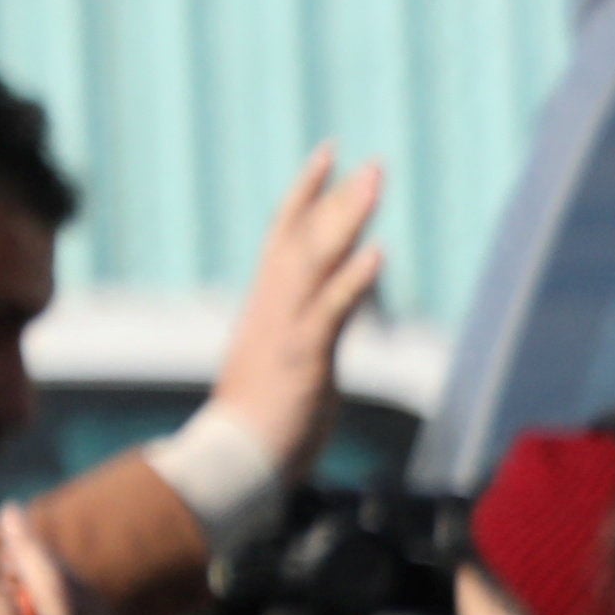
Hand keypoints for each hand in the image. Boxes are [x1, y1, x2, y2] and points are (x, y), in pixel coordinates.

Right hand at [207, 147, 392, 479]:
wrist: (236, 460)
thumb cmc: (262, 422)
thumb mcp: (289, 363)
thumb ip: (307, 329)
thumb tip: (327, 312)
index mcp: (268, 307)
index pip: (285, 236)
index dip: (306, 193)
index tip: (328, 154)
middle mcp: (273, 307)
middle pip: (304, 237)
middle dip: (337, 197)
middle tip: (371, 160)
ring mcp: (285, 328)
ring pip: (315, 260)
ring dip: (346, 220)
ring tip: (375, 183)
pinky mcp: (301, 356)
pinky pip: (330, 311)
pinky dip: (353, 280)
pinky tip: (378, 253)